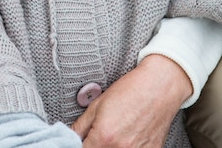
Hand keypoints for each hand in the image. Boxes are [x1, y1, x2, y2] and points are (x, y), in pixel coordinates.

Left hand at [71, 55, 191, 146]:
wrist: (159, 87)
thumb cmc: (129, 90)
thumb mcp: (98, 104)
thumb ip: (81, 125)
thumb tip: (70, 136)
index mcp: (104, 137)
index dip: (80, 146)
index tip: (81, 142)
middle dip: (94, 147)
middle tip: (97, 137)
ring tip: (113, 136)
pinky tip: (127, 138)